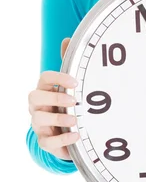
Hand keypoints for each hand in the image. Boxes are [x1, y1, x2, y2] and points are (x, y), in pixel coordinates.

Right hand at [28, 38, 78, 159]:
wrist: (68, 132)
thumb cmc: (67, 105)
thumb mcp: (70, 86)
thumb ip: (69, 64)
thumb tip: (67, 39)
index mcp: (45, 89)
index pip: (44, 78)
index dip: (58, 78)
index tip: (75, 81)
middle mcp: (38, 106)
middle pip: (34, 97)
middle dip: (54, 98)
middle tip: (73, 100)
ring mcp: (39, 124)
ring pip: (38, 120)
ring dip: (58, 119)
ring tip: (75, 120)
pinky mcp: (45, 141)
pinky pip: (47, 142)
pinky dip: (62, 140)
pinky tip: (75, 135)